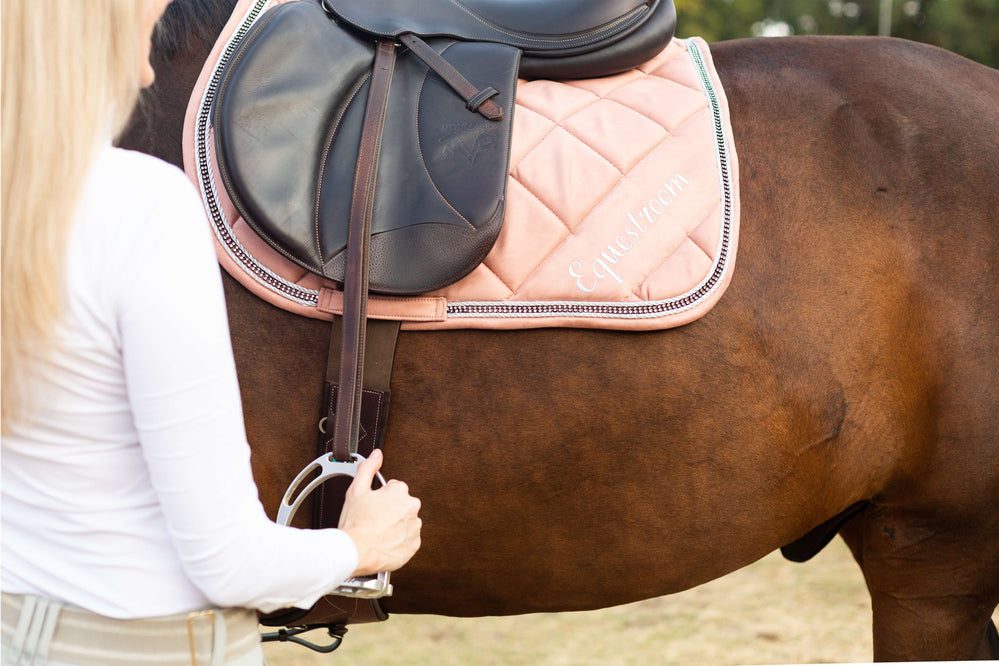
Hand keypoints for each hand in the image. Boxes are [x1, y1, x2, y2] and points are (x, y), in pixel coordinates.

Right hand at [338, 449, 421, 576]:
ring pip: (405, 522)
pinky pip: (408, 539)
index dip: (380, 497)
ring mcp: (414, 527)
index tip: (372, 506)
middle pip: (401, 505)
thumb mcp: (356, 490)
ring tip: (378, 532)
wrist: (356, 552)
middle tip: (373, 519)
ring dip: (395, 525)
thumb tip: (376, 455)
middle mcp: (411, 507)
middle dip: (390, 510)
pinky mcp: (414, 544)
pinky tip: (384, 541)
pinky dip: (399, 541)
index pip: (394, 489)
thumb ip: (368, 468)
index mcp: (400, 491)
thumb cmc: (356, 523)